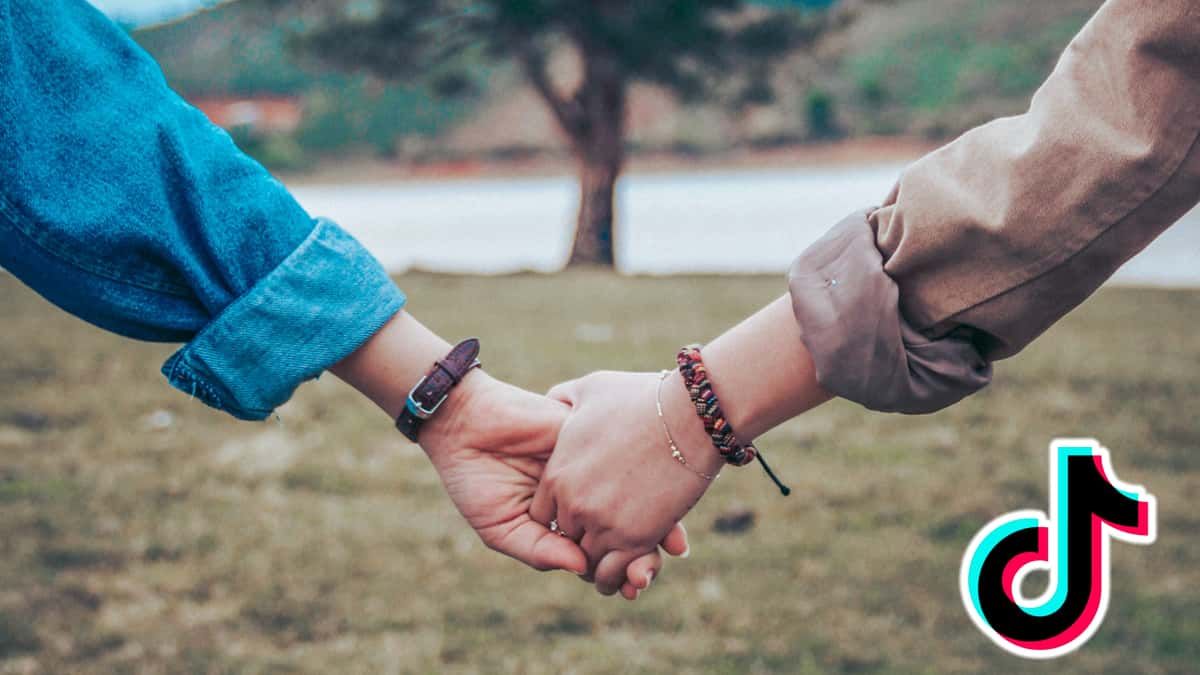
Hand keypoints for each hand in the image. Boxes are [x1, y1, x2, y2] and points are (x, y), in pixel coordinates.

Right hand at [421, 370, 687, 596]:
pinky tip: (657, 502)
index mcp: (565, 519)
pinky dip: (648, 480)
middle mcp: (586, 493)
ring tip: (668, 547)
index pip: (601, 549)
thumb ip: (540, 549)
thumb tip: (583, 570)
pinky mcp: (595, 437)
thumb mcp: (502, 527)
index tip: (633, 588)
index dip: (620, 570)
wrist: (464, 425)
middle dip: (643, 552)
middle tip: (649, 573)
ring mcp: (594, 466)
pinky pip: (629, 459)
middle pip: (626, 526)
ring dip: (656, 521)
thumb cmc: (475, 479)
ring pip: (636, 495)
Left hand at [533, 370, 721, 595]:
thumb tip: (553, 400)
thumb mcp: (590, 390)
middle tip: (600, 539)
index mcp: (557, 474)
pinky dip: (620, 577)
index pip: (543, 515)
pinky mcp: (636, 538)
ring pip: (589, 563)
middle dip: (581, 540)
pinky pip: (615, 573)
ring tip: (615, 561)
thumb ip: (564, 398)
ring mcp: (604, 524)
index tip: (580, 514)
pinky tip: (631, 572)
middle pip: (565, 539)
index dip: (560, 517)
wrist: (690, 414)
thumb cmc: (643, 397)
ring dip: (600, 565)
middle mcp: (574, 504)